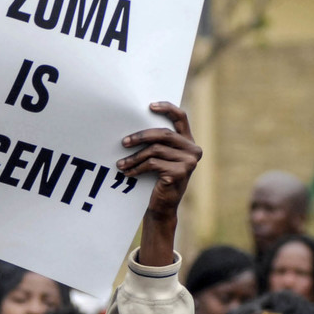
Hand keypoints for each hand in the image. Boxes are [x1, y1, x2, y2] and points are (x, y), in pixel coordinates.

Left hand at [118, 102, 201, 217]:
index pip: (181, 117)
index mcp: (188, 142)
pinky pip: (153, 164)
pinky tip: (127, 173)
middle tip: (124, 142)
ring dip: (134, 157)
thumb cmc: (158, 180)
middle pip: (163, 134)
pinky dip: (137, 168)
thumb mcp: (161, 158)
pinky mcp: (180, 173)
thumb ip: (158, 143)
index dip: (167, 108)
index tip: (149, 106)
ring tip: (120, 163)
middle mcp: (193, 150)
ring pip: (155, 150)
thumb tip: (135, 127)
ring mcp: (189, 162)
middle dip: (140, 136)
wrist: (162, 207)